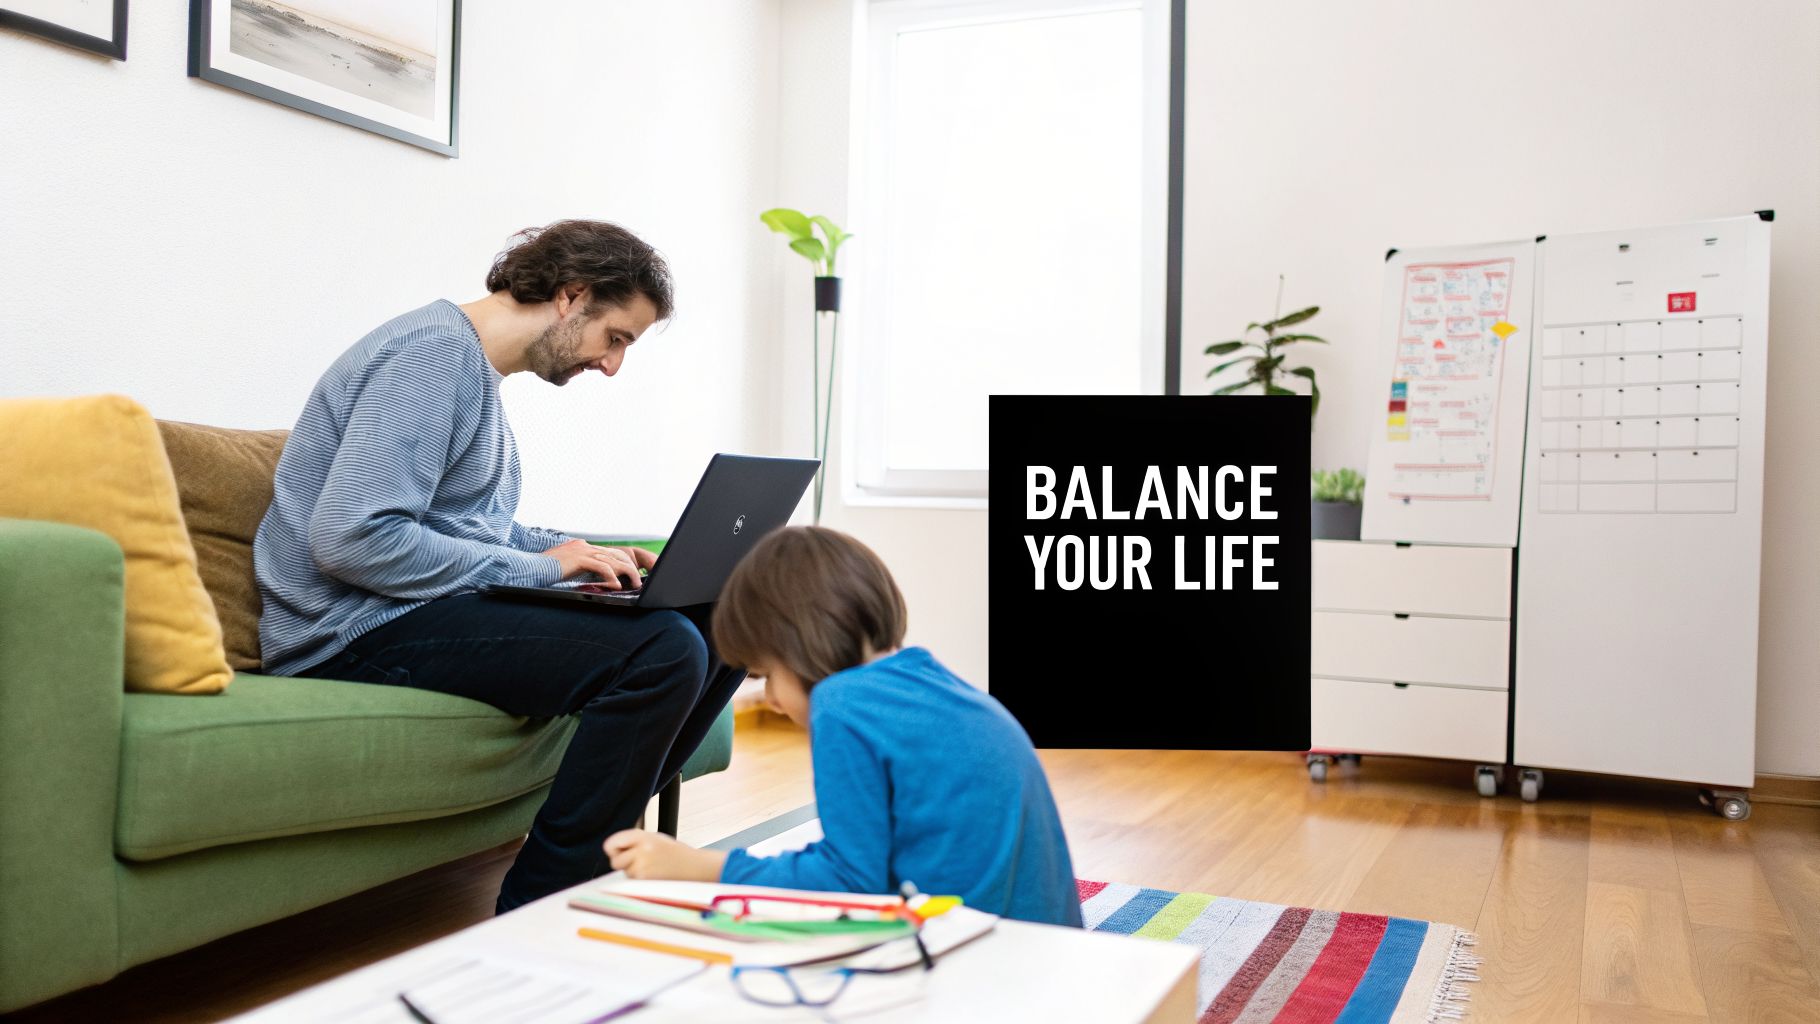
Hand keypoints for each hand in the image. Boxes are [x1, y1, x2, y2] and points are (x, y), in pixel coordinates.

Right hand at [542, 540, 657, 587]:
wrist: (528, 568)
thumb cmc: (544, 572)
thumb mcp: (567, 568)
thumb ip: (581, 569)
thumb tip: (598, 579)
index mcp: (582, 546)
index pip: (610, 552)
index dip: (624, 562)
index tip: (634, 573)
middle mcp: (584, 546)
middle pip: (616, 554)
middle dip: (630, 567)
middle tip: (639, 580)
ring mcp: (582, 550)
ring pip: (613, 560)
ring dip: (627, 573)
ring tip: (635, 584)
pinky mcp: (578, 558)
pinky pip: (602, 567)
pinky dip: (612, 577)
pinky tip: (617, 586)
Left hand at [603, 829, 727, 880]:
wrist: (694, 867)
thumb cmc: (674, 853)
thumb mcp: (654, 838)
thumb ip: (633, 841)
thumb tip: (610, 848)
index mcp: (642, 836)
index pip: (612, 843)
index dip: (613, 849)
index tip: (618, 852)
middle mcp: (640, 850)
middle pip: (615, 861)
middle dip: (623, 863)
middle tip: (638, 861)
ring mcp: (642, 867)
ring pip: (625, 873)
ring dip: (634, 873)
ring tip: (652, 868)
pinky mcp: (646, 882)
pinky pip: (633, 883)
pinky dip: (640, 881)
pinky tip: (655, 875)